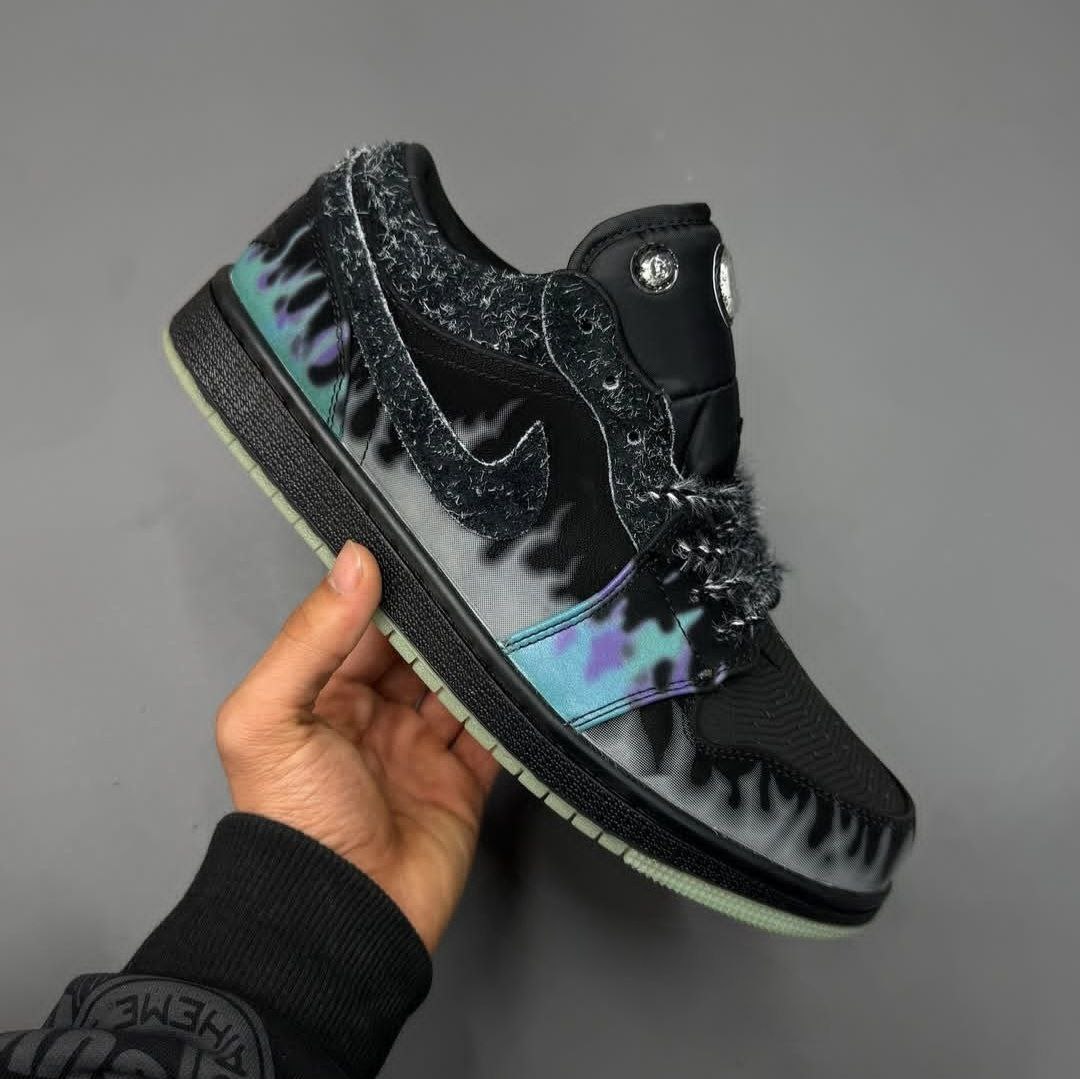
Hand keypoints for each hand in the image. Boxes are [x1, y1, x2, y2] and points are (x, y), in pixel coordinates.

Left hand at [214, 541, 497, 952]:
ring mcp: (420, 748)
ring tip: (512, 609)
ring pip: (458, 683)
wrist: (344, 919)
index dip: (390, 589)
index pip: (362, 626)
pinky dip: (508, 703)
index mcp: (321, 696)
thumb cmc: (294, 821)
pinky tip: (526, 668)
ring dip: (479, 654)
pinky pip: (491, 729)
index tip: (426, 546)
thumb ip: (310, 637)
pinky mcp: (461, 780)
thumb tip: (353, 559)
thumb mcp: (273, 718)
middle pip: (416, 651)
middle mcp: (372, 716)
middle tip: (483, 569)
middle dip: (443, 618)